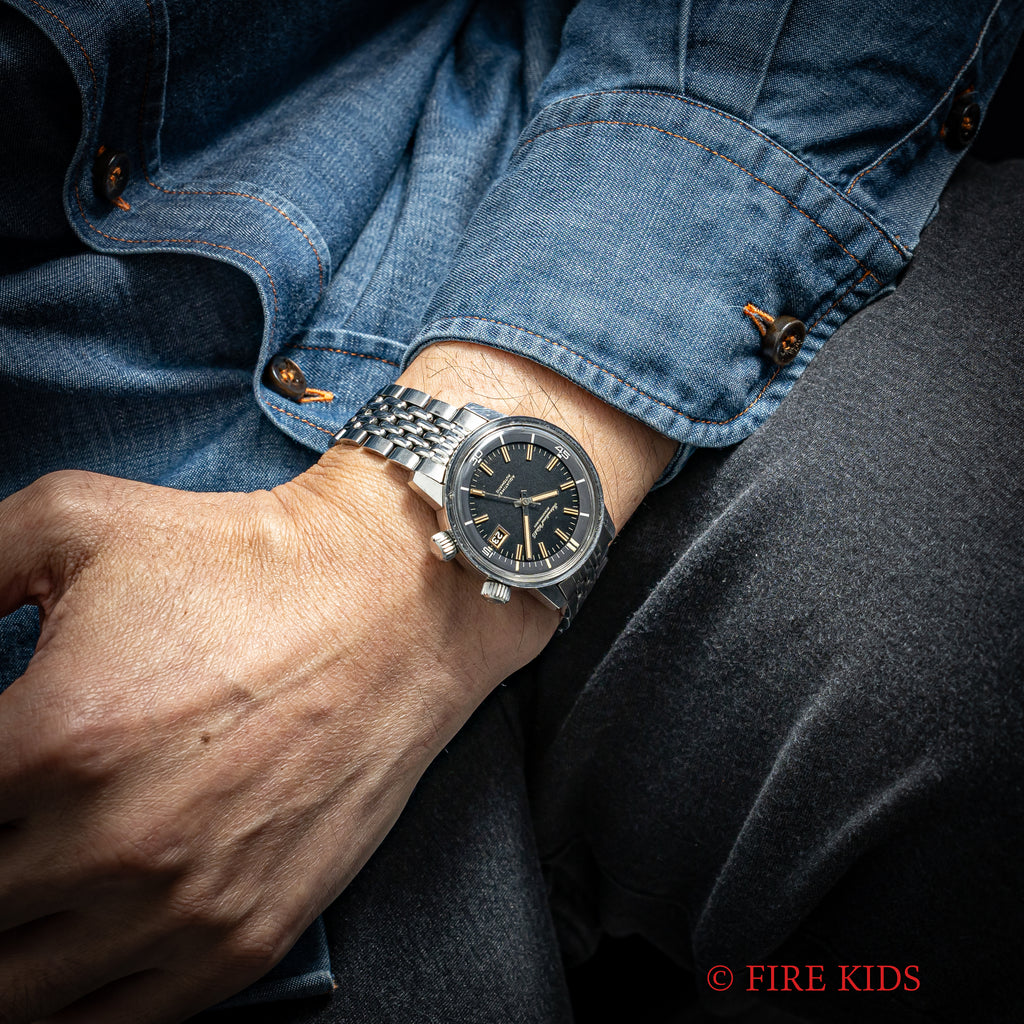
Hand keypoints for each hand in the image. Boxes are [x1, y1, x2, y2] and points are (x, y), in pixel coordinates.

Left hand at [0, 340, 672, 1023]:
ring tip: (26, 890)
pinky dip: (67, 1004)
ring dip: (7, 940)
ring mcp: (182, 906)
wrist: (393, 602)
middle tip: (9, 823)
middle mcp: (110, 843)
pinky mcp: (245, 937)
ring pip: (15, 995)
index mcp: (53, 736)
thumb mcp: (76, 517)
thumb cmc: (244, 561)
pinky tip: (66, 950)